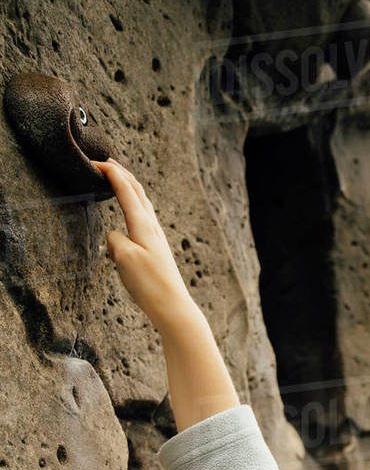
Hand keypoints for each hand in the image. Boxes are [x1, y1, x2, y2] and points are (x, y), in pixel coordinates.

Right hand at [92, 157, 195, 331]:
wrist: (173, 307)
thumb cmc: (150, 285)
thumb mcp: (124, 259)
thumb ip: (115, 240)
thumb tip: (115, 236)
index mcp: (143, 224)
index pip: (126, 190)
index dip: (111, 173)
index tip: (96, 162)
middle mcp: (152, 227)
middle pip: (138, 191)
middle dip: (123, 174)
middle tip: (107, 162)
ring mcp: (157, 238)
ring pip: (144, 203)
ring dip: (131, 187)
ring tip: (120, 181)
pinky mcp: (157, 250)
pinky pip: (145, 218)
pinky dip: (136, 205)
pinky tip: (134, 214)